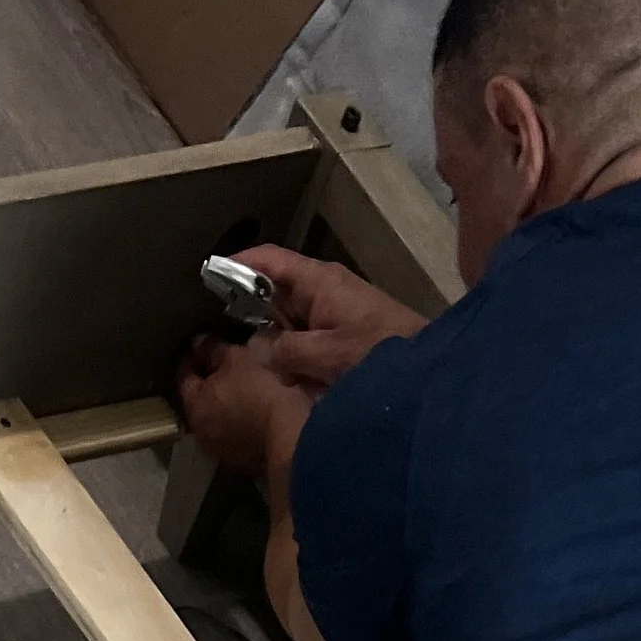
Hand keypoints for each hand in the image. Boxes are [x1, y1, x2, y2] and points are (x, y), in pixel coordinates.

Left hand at [175, 332, 308, 478]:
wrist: (295, 436)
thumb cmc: (262, 390)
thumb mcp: (237, 358)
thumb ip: (214, 350)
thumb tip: (199, 344)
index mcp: (194, 408)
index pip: (184, 376)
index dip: (192, 357)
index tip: (201, 343)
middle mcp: (203, 436)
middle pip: (201, 402)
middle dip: (210, 384)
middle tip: (223, 365)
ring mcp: (226, 454)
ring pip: (221, 421)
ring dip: (228, 405)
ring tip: (244, 388)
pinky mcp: (248, 464)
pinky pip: (240, 435)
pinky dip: (243, 422)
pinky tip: (258, 410)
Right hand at [231, 243, 427, 393]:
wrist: (432, 379)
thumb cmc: (382, 356)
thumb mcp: (328, 354)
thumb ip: (287, 351)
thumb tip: (259, 353)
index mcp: (320, 282)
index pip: (269, 261)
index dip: (237, 266)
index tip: (209, 279)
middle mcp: (326, 293)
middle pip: (276, 292)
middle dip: (249, 310)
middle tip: (219, 333)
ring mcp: (337, 316)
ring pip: (291, 321)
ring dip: (271, 338)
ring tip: (243, 357)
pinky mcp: (347, 341)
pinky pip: (308, 341)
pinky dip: (291, 353)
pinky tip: (279, 374)